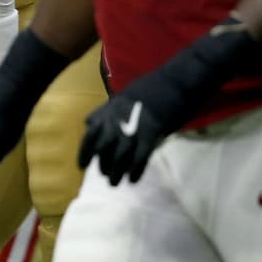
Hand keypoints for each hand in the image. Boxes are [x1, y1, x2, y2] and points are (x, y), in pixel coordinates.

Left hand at [78, 19, 255, 184]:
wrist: (180, 78)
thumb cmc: (155, 86)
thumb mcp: (124, 94)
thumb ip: (106, 110)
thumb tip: (89, 123)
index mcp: (112, 106)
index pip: (91, 132)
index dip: (85, 151)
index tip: (81, 165)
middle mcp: (119, 116)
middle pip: (103, 147)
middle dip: (102, 164)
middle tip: (104, 175)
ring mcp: (136, 124)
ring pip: (120, 155)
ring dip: (116, 172)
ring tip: (115, 183)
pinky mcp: (154, 131)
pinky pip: (140, 156)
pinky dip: (135, 170)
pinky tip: (133, 180)